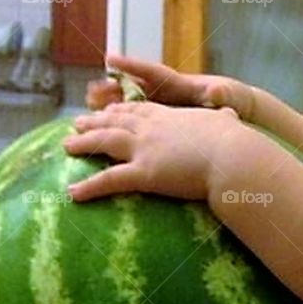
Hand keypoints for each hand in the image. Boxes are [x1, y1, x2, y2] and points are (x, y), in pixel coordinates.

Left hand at [63, 99, 244, 202]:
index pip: (140, 110)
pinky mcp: (144, 173)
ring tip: (66, 146)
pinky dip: (89, 187)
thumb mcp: (227, 124)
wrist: (233, 156)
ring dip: (83, 143)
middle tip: (77, 123)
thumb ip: (222, 119)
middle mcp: (152, 129)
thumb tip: (231, 114)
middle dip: (94, 121)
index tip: (108, 110)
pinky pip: (110, 180)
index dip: (120, 110)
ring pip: (105, 142)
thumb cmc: (236, 143)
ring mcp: (145, 149)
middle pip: (116, 121)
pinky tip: (72, 194)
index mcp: (172, 117)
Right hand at [85, 51, 253, 117]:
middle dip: (112, 91)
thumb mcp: (231, 96)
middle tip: (90, 93)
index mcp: (181, 84)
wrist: (241, 115)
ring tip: (88, 112)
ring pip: (129, 108)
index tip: (110, 59)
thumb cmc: (235, 101)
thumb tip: (216, 92)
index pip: (153, 72)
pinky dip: (120, 129)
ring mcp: (162, 110)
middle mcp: (166, 94)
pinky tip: (100, 137)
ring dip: (109, 109)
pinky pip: (136, 126)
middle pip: (133, 90)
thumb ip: (223, 94)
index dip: (132, 65)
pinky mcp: (161, 127)